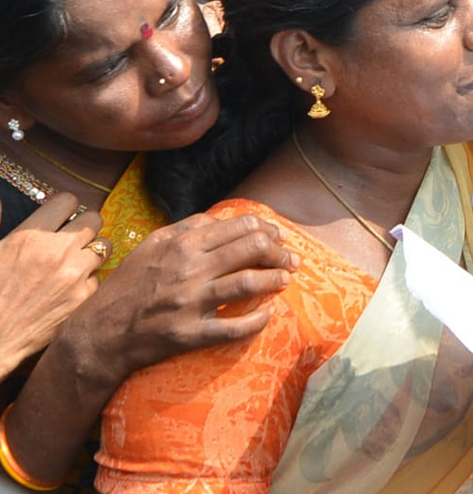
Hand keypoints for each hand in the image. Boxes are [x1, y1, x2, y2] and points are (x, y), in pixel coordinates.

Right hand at [0, 194, 104, 379]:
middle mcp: (57, 251)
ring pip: (104, 247)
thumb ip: (0, 221)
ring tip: (76, 263)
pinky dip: (88, 282)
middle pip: (94, 219)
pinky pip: (99, 278)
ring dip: (92, 252)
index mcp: (30, 236)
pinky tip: (72, 290)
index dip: (64, 208)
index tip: (61, 217)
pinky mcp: (84, 299)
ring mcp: (74, 275)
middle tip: (74, 239)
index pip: (67, 200)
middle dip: (84, 227)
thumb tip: (2, 199)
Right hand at [61, 212, 296, 387]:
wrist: (100, 334)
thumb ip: (187, 228)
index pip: (240, 227)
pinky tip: (269, 314)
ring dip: (275, 279)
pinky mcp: (191, 334)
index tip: (277, 237)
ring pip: (248, 283)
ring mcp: (191, 302)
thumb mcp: (152, 245)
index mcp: (182, 244)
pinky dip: (258, 320)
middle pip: (250, 249)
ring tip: (286, 278)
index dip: (267, 230)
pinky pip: (234, 327)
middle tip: (290, 258)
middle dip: (279, 252)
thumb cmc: (129, 286)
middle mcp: (189, 269)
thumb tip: (222, 219)